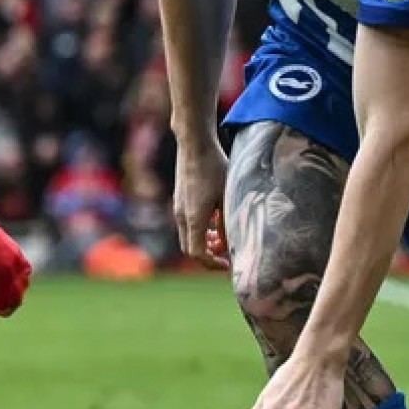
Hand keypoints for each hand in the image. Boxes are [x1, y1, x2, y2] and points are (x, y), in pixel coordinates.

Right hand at [172, 138, 229, 269]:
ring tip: (221, 236)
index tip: (228, 263)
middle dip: (208, 255)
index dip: (212, 264)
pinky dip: (199, 230)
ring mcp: (177, 208)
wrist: (194, 144)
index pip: (197, 254)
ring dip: (204, 242)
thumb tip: (230, 244)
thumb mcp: (227, 197)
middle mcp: (181, 216)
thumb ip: (227, 223)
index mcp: (193, 218)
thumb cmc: (214, 167)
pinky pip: (186, 225)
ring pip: (188, 237)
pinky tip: (214, 219)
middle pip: (190, 248)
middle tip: (226, 253)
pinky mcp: (179, 201)